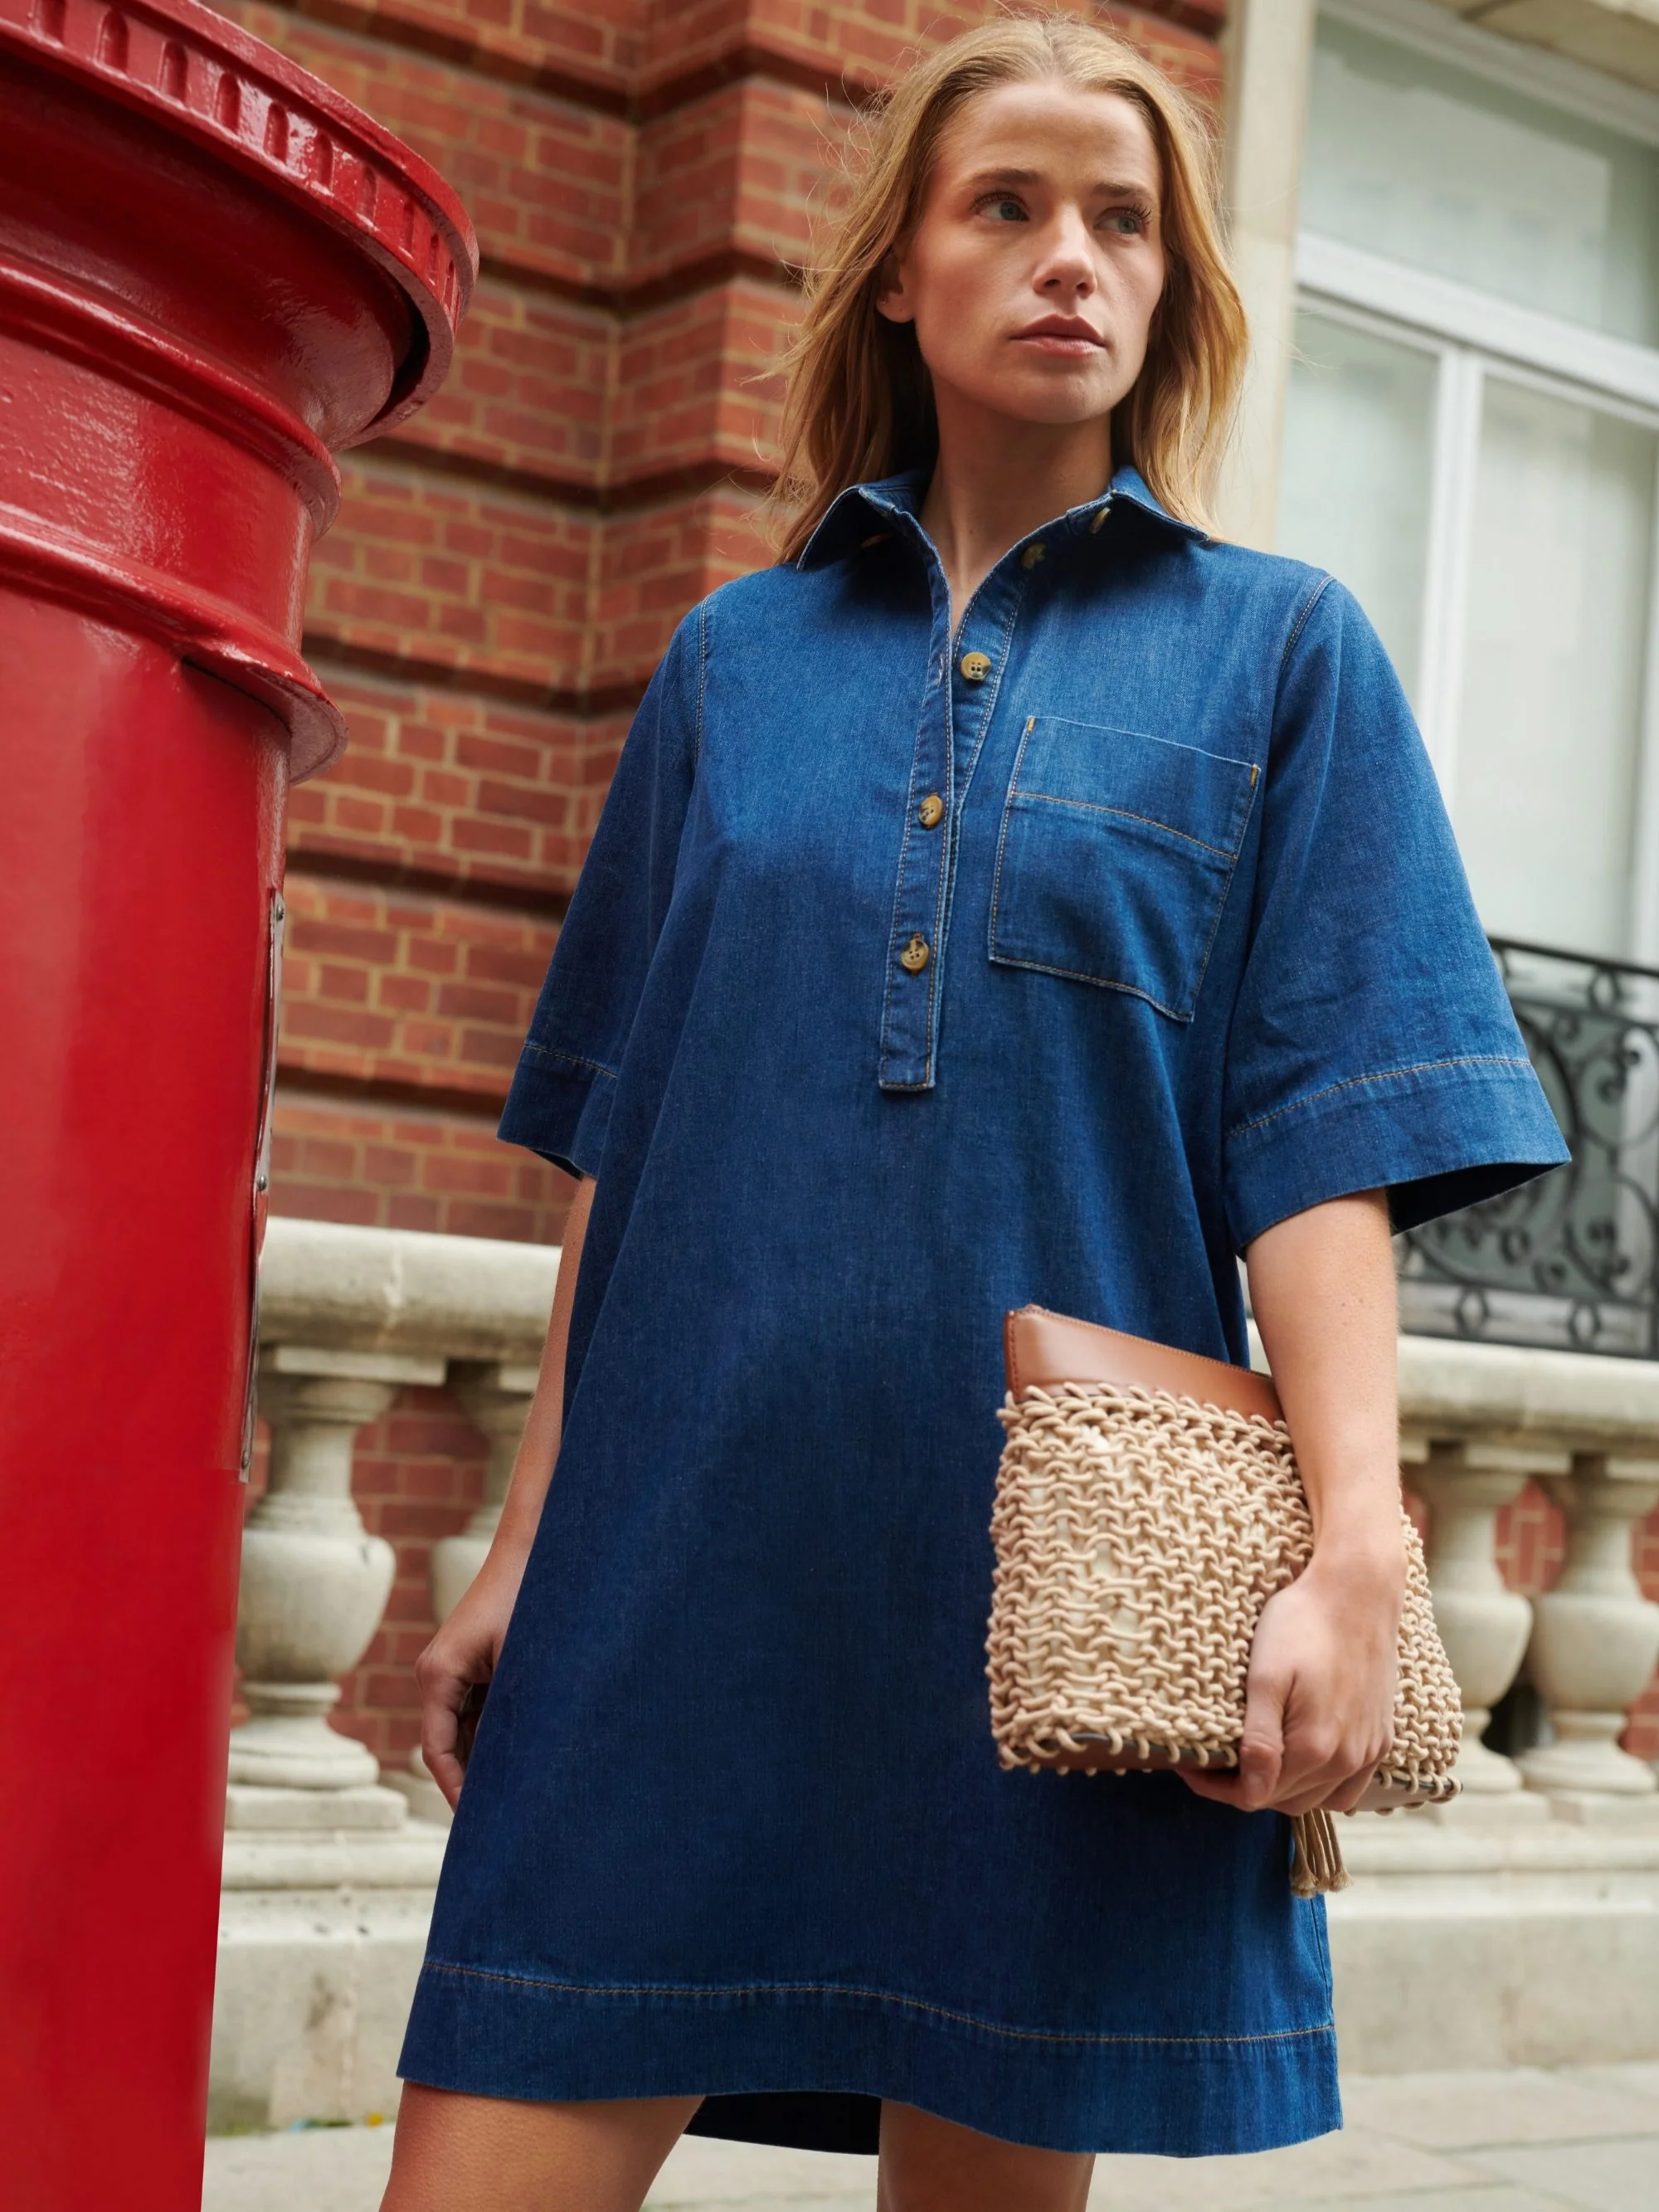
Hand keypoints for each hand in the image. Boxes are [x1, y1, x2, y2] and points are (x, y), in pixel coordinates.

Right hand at [414, 1544, 528, 1810]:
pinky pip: (477, 1708)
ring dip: (486, 1758)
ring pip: (464, 1728)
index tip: (479, 1824)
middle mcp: (437, 1673)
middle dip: (473, 1781)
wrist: (533, 1549)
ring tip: (514, 1797)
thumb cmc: (529, 1600)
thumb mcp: (523, 1664)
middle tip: (500, 1822)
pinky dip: (494, 1733)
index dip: (458, 1790)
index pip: (439, 1751)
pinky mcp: (471, 1661)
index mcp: (439, 1675)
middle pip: (448, 1744)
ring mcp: (452, 1667)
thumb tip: (519, 1767)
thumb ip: (514, 1713)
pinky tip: (520, 1757)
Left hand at [1180, 1553, 1402, 1817]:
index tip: (1190, 1766)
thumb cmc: (1303, 1624)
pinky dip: (1324, 1787)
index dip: (1217, 1787)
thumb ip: (1259, 1740)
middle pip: (1286, 1801)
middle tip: (1217, 1761)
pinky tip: (1304, 1764)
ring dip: (1285, 1791)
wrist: (1359, 1592)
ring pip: (1319, 1799)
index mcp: (1314, 1748)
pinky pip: (1351, 1786)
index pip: (1255, 1795)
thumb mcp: (1266, 1676)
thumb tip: (1250, 1794)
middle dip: (1247, 1789)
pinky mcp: (1382, 1738)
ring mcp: (1369, 1751)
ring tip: (1257, 1763)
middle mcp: (1346, 1760)